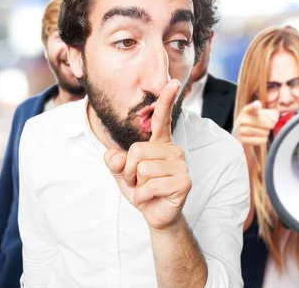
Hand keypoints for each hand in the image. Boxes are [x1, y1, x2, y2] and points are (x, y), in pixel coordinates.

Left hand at [104, 79, 191, 230]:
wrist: (156, 215)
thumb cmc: (142, 190)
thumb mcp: (122, 173)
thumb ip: (114, 161)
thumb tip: (114, 157)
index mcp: (161, 143)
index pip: (161, 119)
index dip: (166, 100)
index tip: (174, 82)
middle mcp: (173, 150)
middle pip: (137, 150)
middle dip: (129, 170)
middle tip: (138, 182)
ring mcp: (181, 165)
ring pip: (142, 168)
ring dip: (136, 185)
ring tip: (146, 190)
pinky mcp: (183, 182)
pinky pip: (149, 184)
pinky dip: (142, 195)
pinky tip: (150, 198)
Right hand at [233, 100, 278, 146]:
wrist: (238, 135)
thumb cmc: (253, 122)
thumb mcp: (259, 114)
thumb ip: (270, 113)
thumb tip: (274, 119)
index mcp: (246, 111)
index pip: (251, 107)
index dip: (255, 106)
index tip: (257, 105)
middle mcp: (242, 120)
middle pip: (266, 122)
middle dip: (270, 125)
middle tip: (267, 125)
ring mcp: (242, 131)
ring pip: (265, 132)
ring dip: (266, 133)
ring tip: (260, 131)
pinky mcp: (244, 141)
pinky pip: (262, 140)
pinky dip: (263, 139)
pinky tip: (258, 137)